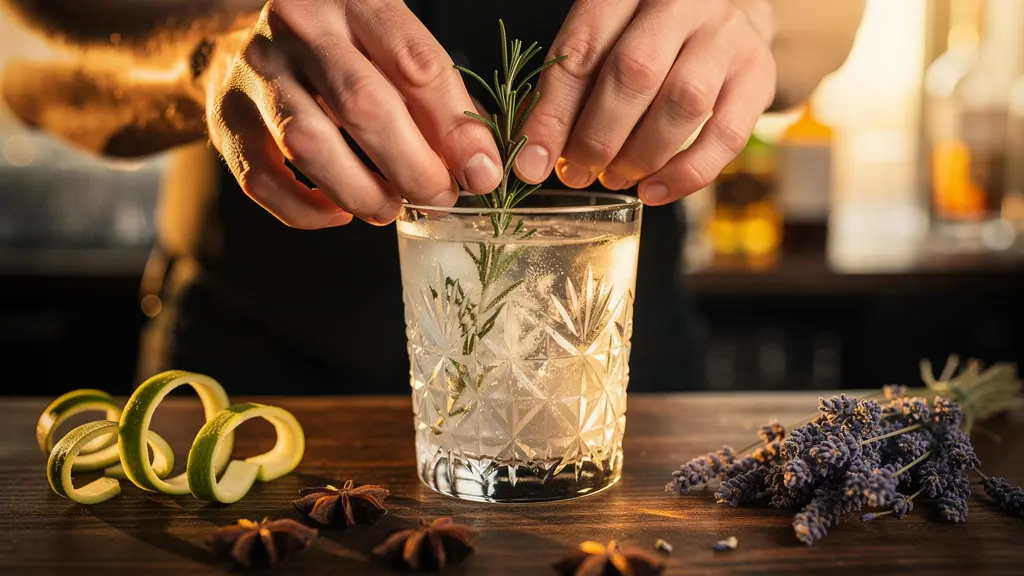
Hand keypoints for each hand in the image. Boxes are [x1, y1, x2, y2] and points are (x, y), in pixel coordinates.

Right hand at [204, 0, 502, 228]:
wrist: (235, 37)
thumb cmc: (336, 49)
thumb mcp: (388, 46)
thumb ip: (435, 97)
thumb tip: (479, 165)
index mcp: (355, 0)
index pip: (416, 64)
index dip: (456, 128)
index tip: (481, 172)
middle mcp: (301, 26)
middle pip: (365, 106)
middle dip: (413, 167)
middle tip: (439, 197)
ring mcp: (256, 71)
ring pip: (310, 144)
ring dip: (362, 192)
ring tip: (389, 207)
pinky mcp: (225, 117)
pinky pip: (266, 180)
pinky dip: (309, 210)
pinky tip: (340, 211)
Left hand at [513, 0, 776, 204]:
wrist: (727, 11)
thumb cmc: (647, 34)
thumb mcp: (603, 41)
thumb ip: (570, 88)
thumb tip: (533, 155)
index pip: (583, 50)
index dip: (553, 114)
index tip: (531, 163)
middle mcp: (681, 1)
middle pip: (634, 73)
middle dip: (597, 136)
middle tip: (576, 173)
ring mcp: (726, 34)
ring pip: (682, 102)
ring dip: (640, 155)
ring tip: (614, 179)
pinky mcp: (758, 72)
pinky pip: (725, 134)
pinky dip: (686, 174)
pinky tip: (655, 191)